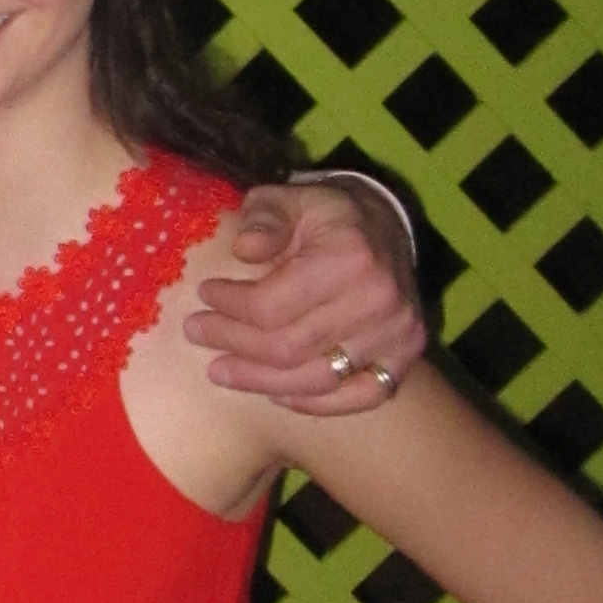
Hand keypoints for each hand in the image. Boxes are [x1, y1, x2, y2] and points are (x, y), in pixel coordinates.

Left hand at [184, 178, 423, 411]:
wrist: (386, 227)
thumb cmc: (327, 216)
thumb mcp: (290, 199)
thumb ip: (264, 217)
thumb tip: (243, 248)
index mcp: (349, 257)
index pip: (271, 305)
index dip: (229, 307)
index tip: (203, 296)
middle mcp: (379, 300)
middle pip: (288, 348)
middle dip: (233, 344)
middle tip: (197, 333)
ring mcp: (397, 333)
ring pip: (317, 379)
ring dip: (261, 381)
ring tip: (221, 370)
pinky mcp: (405, 356)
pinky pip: (359, 397)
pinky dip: (315, 403)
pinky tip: (276, 395)